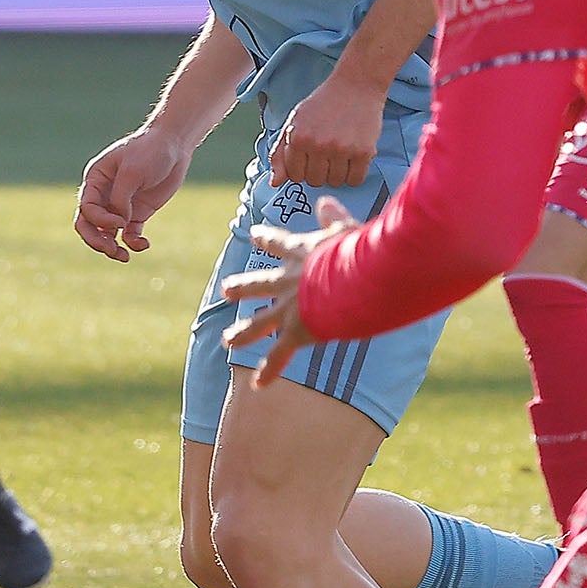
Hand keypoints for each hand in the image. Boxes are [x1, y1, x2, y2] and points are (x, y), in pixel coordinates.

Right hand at [75, 126, 192, 261]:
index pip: (86, 208)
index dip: (100, 220)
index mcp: (96, 180)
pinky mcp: (136, 213)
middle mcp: (103, 194)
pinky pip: (128, 235)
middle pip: (89, 225)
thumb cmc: (150, 151)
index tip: (121, 222)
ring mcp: (119, 206)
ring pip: (106, 234)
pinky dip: (133, 243)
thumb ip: (121, 198)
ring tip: (125, 257)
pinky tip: (144, 245)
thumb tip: (119, 224)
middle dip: (97, 241)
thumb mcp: (133, 172)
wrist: (174, 146)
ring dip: (111, 248)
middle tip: (111, 250)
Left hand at [219, 196, 358, 385]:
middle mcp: (289, 280)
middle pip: (258, 283)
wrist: (356, 276)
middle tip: (226, 289)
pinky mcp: (298, 330)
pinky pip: (280, 355)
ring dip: (243, 332)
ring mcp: (290, 307)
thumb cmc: (359, 251)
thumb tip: (324, 202)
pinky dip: (270, 370)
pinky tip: (258, 385)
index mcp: (302, 253)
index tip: (254, 234)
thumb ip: (333, 217)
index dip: (267, 239)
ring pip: (259, 322)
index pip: (279, 243)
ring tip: (227, 340)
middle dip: (242, 287)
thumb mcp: (348, 228)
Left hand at [268, 74, 382, 188]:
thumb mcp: (294, 122)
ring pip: (335, 182)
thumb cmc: (322, 104)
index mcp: (297, 137)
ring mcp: (341, 149)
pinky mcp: (363, 151)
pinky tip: (352, 159)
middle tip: (326, 153)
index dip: (302, 169)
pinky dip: (354, 174)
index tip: (309, 158)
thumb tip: (275, 183)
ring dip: (337, 173)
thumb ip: (280, 153)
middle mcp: (317, 144)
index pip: (295, 176)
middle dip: (319, 171)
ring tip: (339, 154)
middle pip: (315, 181)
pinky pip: (355, 180)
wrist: (355, 86)